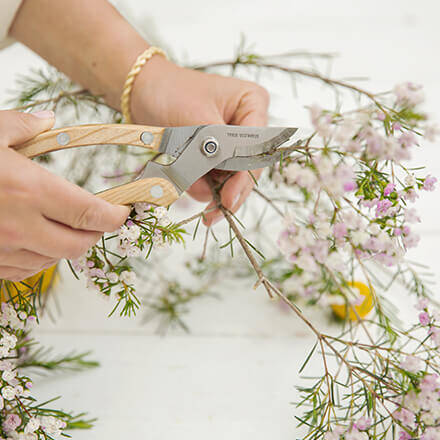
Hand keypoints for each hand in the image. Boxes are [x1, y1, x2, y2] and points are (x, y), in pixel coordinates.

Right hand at [0, 110, 128, 281]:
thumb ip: (24, 126)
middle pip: (79, 244)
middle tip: (98, 220)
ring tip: (66, 227)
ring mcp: (0, 248)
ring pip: (54, 261)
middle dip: (95, 234)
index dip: (115, 216)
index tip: (125, 211)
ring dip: (67, 246)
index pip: (91, 213)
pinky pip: (24, 271)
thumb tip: (49, 120)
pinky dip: (39, 259)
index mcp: (29, 189)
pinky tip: (36, 242)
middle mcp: (20, 225)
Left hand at [130, 57, 268, 224]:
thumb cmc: (170, 92)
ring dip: (209, 187)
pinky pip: (215, 178)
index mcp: (252, 104)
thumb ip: (215, 152)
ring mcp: (232, 141)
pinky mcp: (216, 153)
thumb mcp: (196, 119)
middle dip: (226, 190)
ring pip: (231, 178)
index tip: (228, 200)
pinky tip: (187, 181)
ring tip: (189, 184)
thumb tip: (228, 184)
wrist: (143, 91)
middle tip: (211, 214)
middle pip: (247, 169)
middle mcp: (247, 124)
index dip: (244, 178)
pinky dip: (201, 184)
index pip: (256, 150)